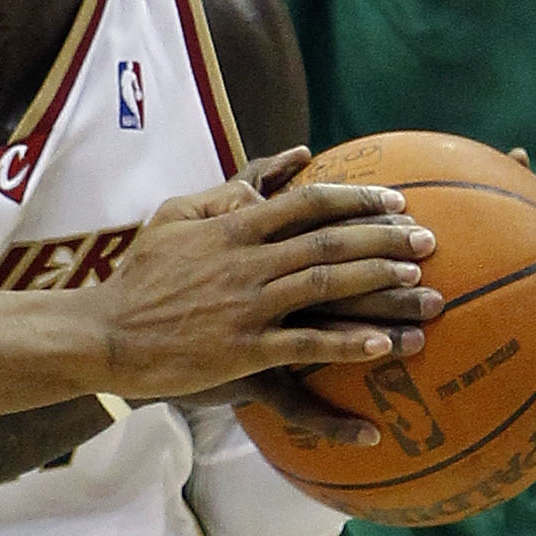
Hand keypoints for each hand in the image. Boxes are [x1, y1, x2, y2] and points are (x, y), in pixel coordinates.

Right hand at [166, 153, 426, 445]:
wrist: (107, 332)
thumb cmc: (138, 276)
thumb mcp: (172, 219)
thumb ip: (219, 197)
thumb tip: (260, 185)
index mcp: (234, 228)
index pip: (308, 203)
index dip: (357, 198)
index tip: (394, 199)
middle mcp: (248, 261)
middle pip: (330, 242)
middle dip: (385, 238)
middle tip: (428, 238)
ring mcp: (247, 306)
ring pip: (326, 288)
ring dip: (379, 284)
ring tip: (421, 284)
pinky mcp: (244, 350)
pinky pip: (305, 346)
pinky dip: (345, 345)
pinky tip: (381, 346)